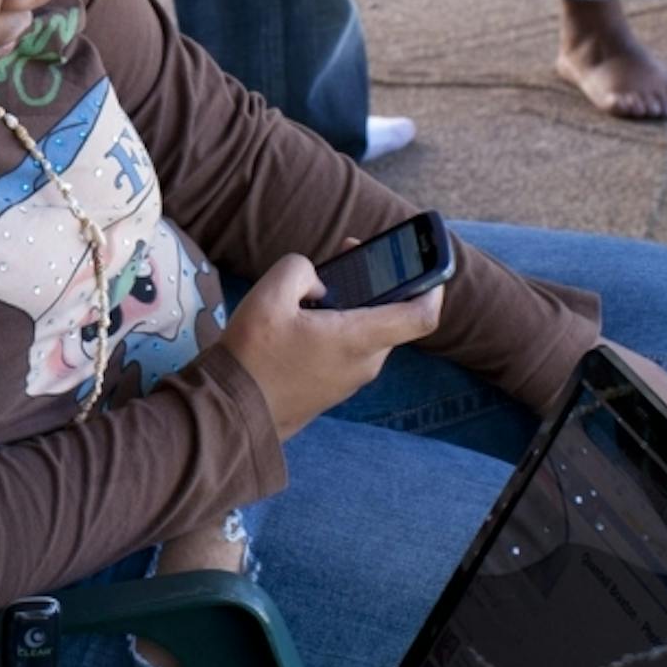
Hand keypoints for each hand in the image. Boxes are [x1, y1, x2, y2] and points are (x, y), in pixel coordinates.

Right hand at [224, 252, 444, 440]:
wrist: (233, 413)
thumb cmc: (253, 356)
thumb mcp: (269, 294)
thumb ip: (300, 269)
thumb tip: (318, 282)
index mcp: (359, 339)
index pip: (421, 315)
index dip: (433, 284)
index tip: (429, 264)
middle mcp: (365, 362)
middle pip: (389, 315)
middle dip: (374, 281)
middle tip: (347, 253)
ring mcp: (350, 379)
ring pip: (367, 331)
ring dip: (352, 303)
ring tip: (312, 287)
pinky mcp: (334, 387)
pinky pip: (349, 348)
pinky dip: (338, 326)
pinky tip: (302, 317)